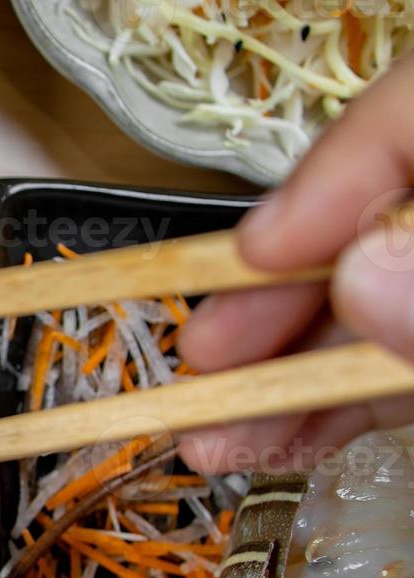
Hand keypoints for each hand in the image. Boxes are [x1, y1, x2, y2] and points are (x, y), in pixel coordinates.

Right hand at [177, 54, 413, 473]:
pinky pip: (401, 372)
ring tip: (208, 435)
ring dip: (286, 378)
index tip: (252, 253)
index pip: (412, 112)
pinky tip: (271, 444)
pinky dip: (336, 409)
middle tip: (205, 355)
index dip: (326, 177)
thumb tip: (363, 279)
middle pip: (376, 219)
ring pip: (373, 309)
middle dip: (278, 298)